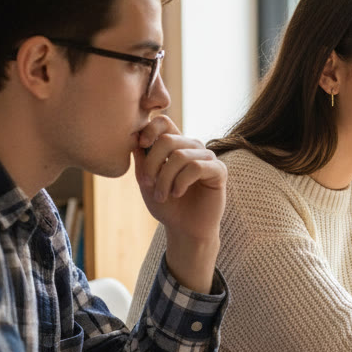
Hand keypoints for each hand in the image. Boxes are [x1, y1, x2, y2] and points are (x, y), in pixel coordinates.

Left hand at [134, 116, 225, 291]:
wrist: (184, 229)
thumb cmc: (166, 205)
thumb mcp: (146, 181)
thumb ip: (141, 160)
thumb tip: (133, 139)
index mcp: (175, 145)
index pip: (163, 122)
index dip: (149, 129)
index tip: (140, 146)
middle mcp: (192, 147)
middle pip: (167, 140)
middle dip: (152, 165)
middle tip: (148, 184)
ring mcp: (207, 157)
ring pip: (180, 155)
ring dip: (165, 179)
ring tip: (162, 196)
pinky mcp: (219, 171)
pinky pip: (196, 167)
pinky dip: (181, 182)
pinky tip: (177, 193)